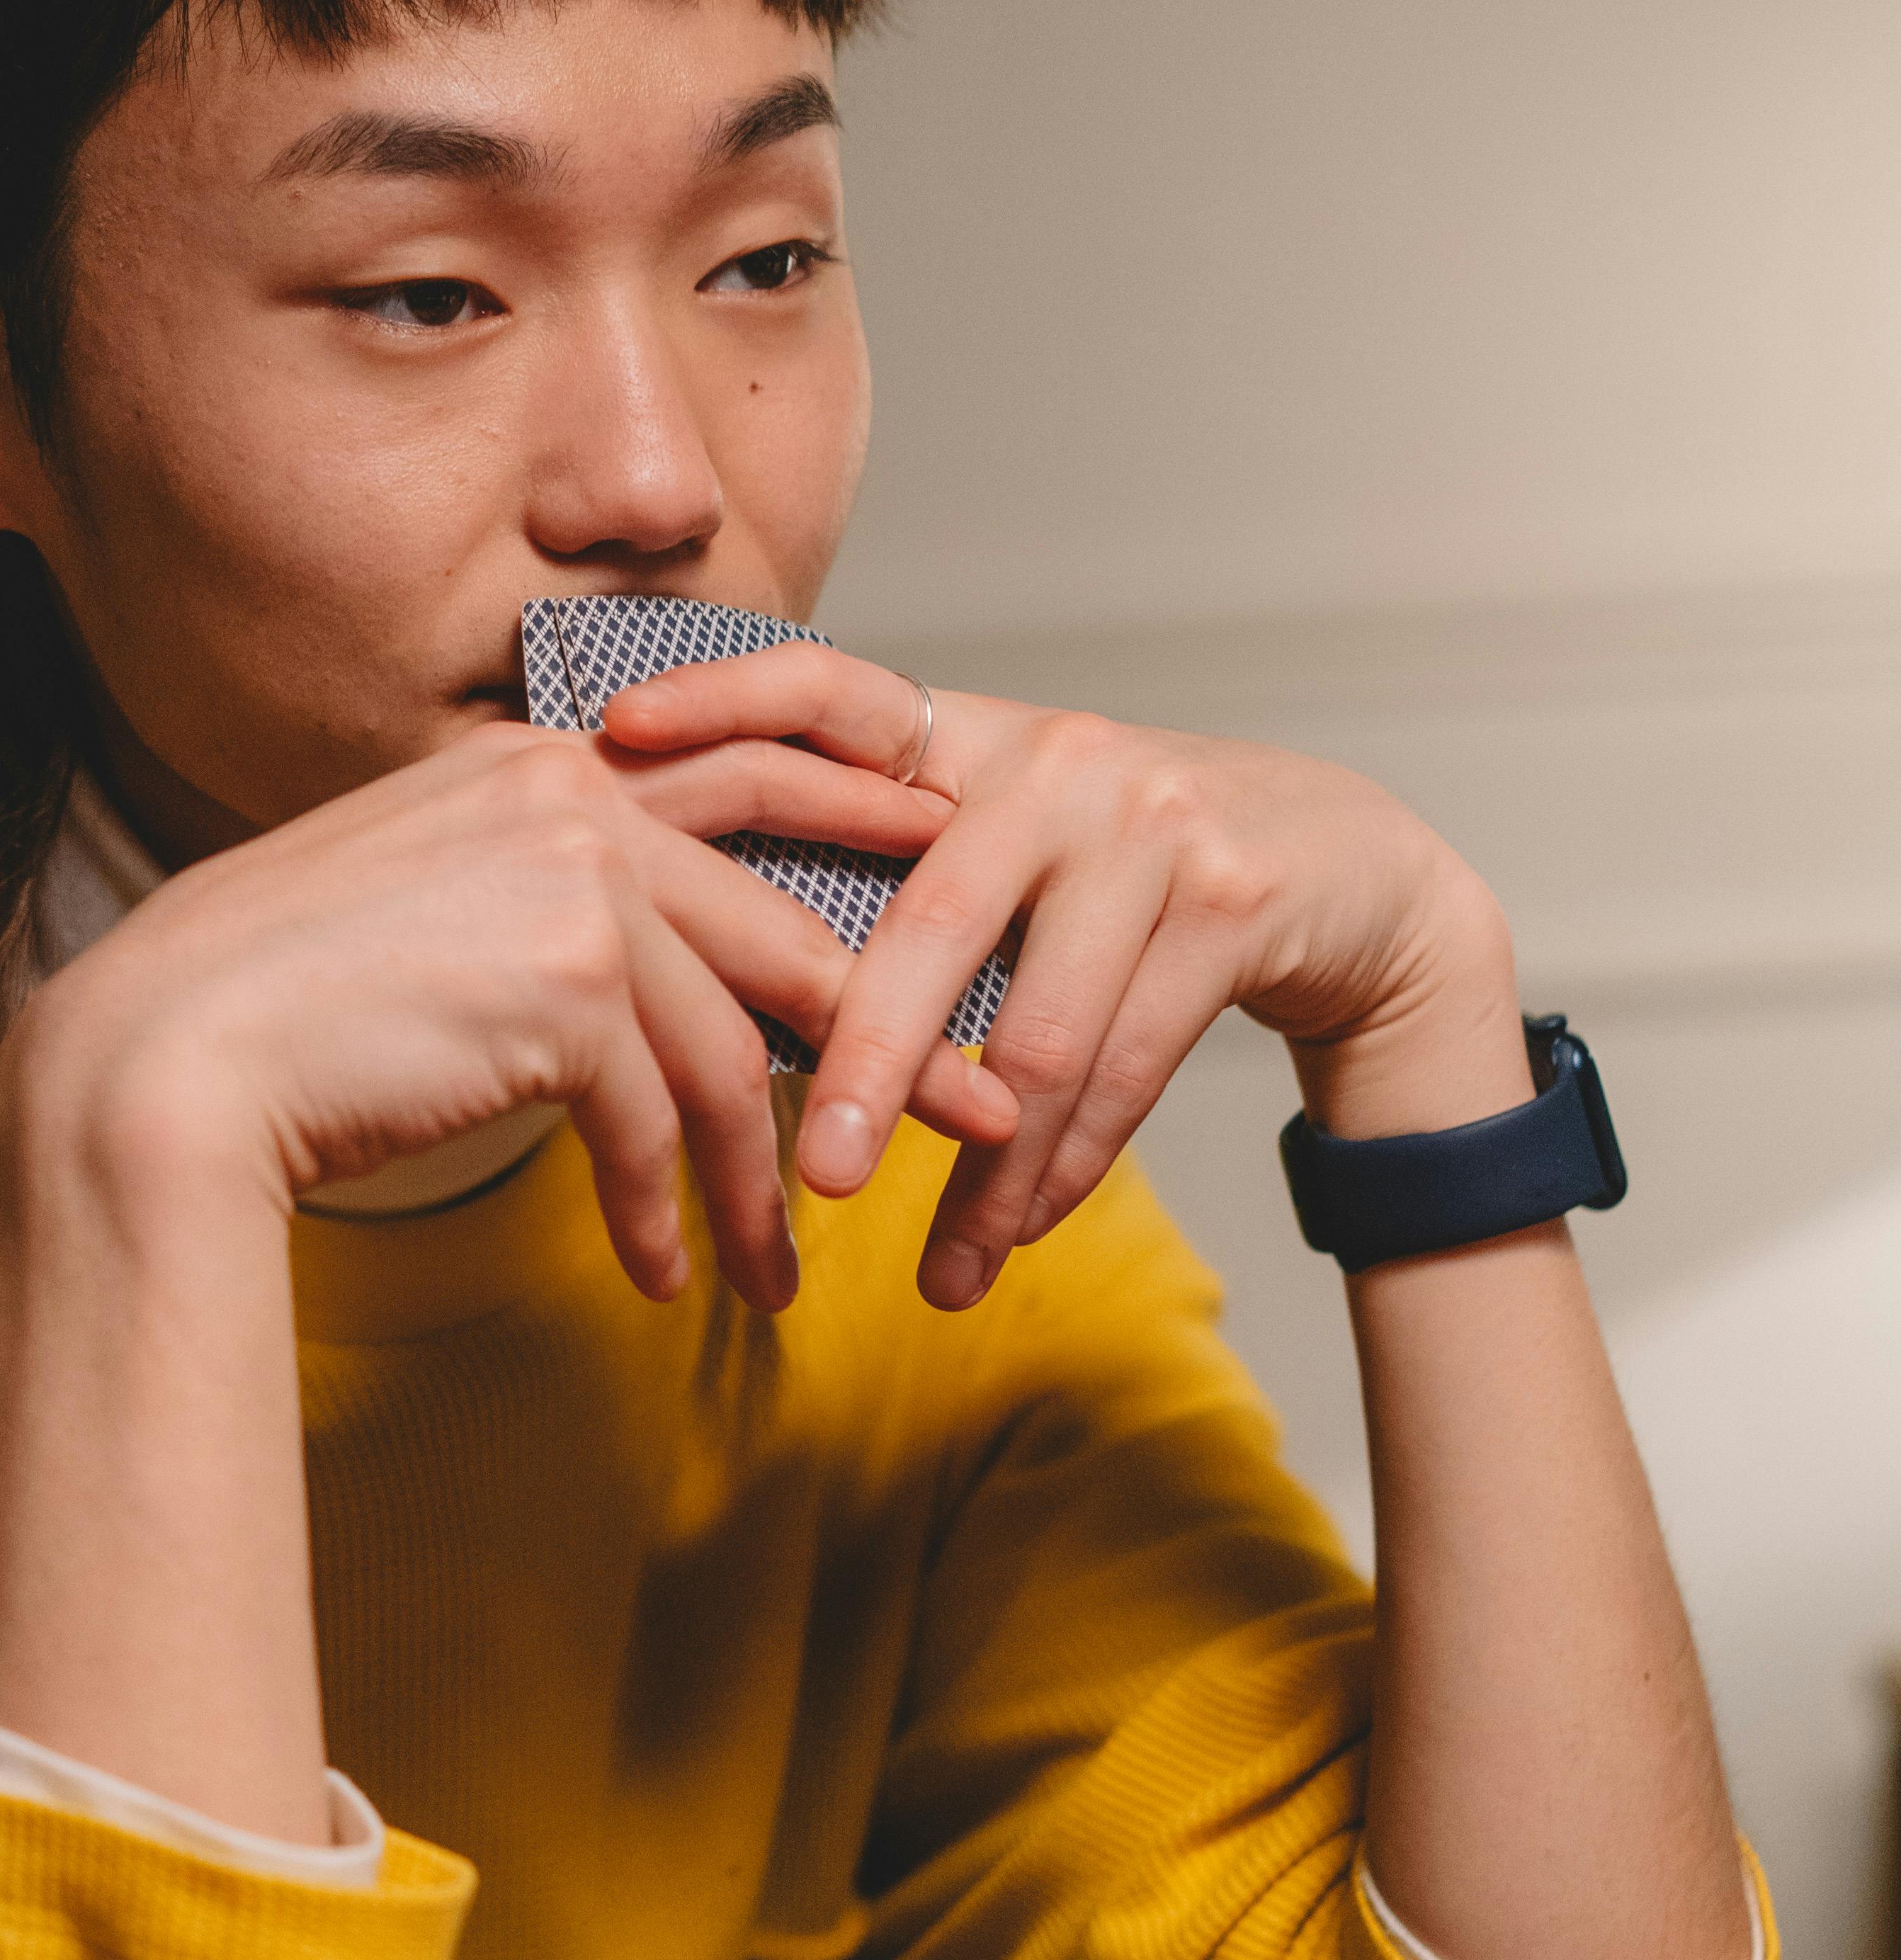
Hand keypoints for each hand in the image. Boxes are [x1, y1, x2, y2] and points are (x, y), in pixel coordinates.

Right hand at [0, 714, 1018, 1315]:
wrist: (171, 1057)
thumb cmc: (288, 999)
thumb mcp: (438, 907)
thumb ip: (548, 901)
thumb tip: (639, 976)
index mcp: (548, 759)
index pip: (749, 771)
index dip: (865, 822)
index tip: (950, 877)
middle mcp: (577, 794)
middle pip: (788, 926)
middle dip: (897, 1034)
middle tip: (985, 1112)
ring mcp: (576, 879)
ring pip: (732, 1051)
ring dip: (762, 1179)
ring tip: (780, 1274)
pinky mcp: (568, 982)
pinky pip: (659, 1120)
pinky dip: (667, 1211)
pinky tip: (659, 1273)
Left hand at [595, 644, 1522, 1307]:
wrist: (1346, 868)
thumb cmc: (1133, 867)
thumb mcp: (1018, 836)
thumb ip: (899, 868)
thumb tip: (725, 971)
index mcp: (973, 735)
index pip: (828, 689)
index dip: (718, 700)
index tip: (612, 742)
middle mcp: (1054, 761)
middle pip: (927, 926)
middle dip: (859, 1061)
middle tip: (808, 1172)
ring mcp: (1147, 828)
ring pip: (1037, 1035)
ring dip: (983, 1174)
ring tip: (932, 1270)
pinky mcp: (1227, 902)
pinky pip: (1121, 1071)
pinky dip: (1060, 1175)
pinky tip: (1011, 1242)